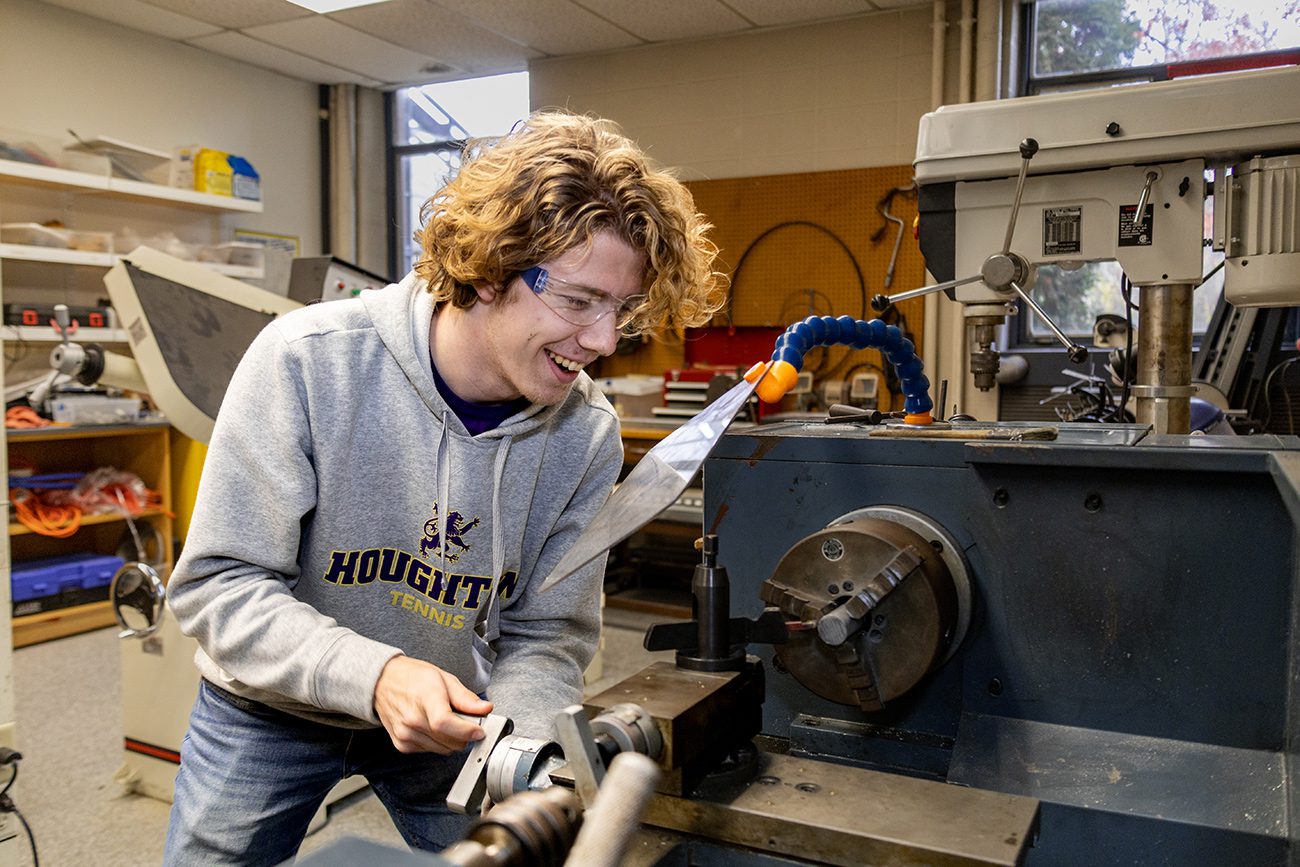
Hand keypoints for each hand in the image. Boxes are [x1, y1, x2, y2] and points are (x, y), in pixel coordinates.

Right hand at [373, 656, 492, 753]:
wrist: (383, 682)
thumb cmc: (413, 677)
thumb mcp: (444, 678)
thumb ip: (466, 698)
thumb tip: (485, 709)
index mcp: (425, 699)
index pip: (445, 723)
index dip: (466, 730)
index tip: (479, 730)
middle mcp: (412, 720)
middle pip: (449, 741)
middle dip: (464, 734)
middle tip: (464, 719)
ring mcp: (405, 734)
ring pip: (443, 749)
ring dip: (451, 739)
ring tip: (445, 720)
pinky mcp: (402, 745)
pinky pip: (430, 750)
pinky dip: (437, 742)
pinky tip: (431, 726)